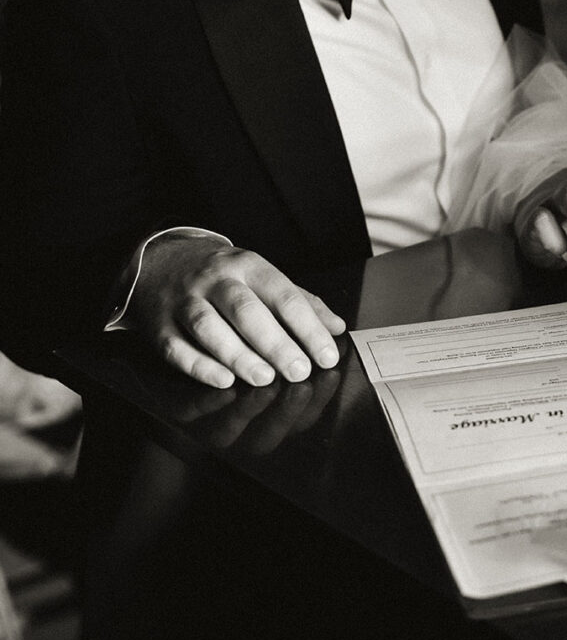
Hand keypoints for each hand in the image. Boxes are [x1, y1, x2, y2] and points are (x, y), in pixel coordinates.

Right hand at [129, 235, 345, 387]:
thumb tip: (336, 327)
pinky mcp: (158, 323)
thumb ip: (301, 302)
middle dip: (275, 343)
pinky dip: (198, 365)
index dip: (307, 327)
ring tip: (264, 378)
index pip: (283, 295)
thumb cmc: (225, 276)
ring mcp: (184, 300)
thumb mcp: (263, 277)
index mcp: (249, 266)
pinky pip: (175, 346)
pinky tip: (222, 380)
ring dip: (238, 355)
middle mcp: (215, 280)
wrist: (161, 259)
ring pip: (208, 327)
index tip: (326, 356)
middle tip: (299, 371)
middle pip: (245, 310)